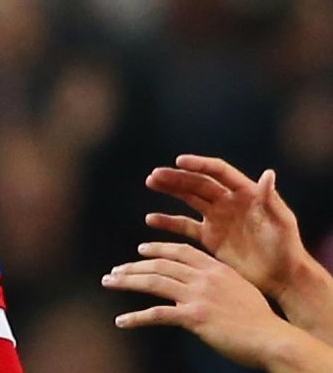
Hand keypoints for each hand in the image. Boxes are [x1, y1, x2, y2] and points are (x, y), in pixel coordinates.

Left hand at [102, 242, 286, 368]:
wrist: (272, 338)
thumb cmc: (259, 319)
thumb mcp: (240, 288)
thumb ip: (218, 280)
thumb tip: (201, 282)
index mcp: (215, 267)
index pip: (179, 251)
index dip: (157, 249)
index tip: (140, 250)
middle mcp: (204, 276)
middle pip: (160, 265)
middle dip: (133, 266)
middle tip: (114, 271)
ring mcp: (198, 295)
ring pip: (153, 282)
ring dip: (126, 282)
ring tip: (109, 283)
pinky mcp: (193, 316)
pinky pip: (156, 314)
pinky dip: (136, 318)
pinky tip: (122, 321)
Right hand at [144, 154, 304, 297]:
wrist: (281, 276)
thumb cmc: (287, 247)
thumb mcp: (282, 222)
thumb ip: (271, 199)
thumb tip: (268, 173)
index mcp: (245, 193)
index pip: (218, 172)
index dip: (199, 165)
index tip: (179, 161)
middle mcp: (228, 201)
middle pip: (198, 183)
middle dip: (177, 177)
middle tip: (155, 175)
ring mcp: (217, 218)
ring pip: (189, 198)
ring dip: (170, 190)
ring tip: (152, 182)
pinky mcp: (210, 237)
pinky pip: (185, 226)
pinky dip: (168, 222)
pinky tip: (151, 220)